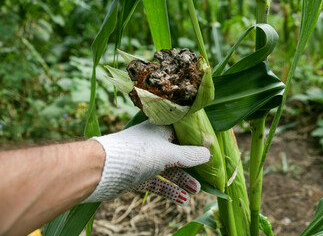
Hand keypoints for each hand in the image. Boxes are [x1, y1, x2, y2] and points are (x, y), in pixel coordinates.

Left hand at [83, 121, 209, 205]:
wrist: (102, 169)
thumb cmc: (138, 153)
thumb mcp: (168, 154)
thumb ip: (189, 155)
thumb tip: (208, 154)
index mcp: (161, 130)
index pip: (183, 133)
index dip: (198, 142)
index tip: (211, 150)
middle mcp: (154, 143)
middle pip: (178, 154)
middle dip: (192, 166)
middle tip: (206, 176)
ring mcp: (146, 160)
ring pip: (169, 170)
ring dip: (183, 180)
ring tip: (197, 191)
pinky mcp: (139, 175)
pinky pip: (158, 182)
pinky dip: (169, 190)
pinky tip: (182, 200)